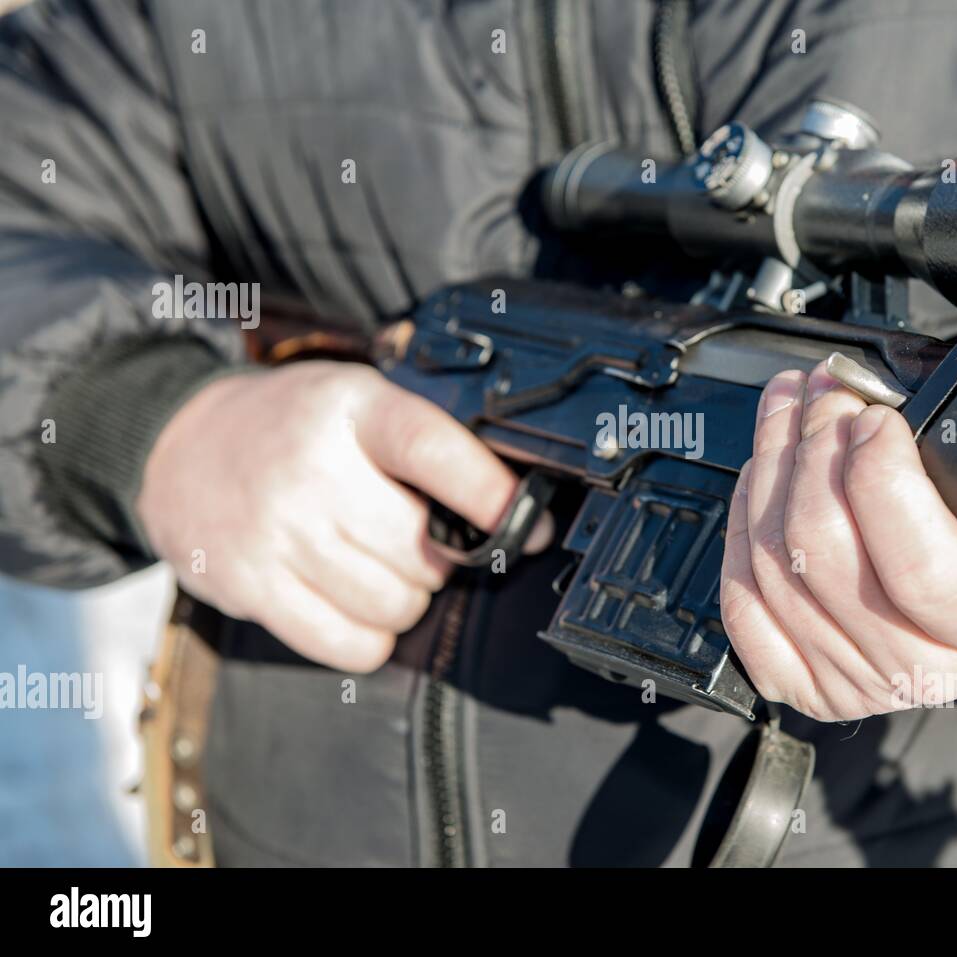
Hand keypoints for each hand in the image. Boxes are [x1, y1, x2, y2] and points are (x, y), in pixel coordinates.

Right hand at [136, 361, 549, 671]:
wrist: (177, 445)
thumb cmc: (292, 428)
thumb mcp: (357, 400)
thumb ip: (427, 439)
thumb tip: (518, 507)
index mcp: (352, 410)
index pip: (435, 452)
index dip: (492, 496)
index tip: (533, 526)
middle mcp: (312, 468)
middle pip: (423, 551)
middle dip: (438, 558)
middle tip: (415, 540)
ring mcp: (276, 531)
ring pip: (394, 604)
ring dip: (404, 598)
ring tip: (377, 566)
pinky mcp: (250, 586)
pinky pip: (348, 646)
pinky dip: (368, 637)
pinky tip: (353, 604)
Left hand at [719, 331, 956, 721]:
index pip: (918, 561)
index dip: (879, 472)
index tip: (875, 410)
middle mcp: (927, 668)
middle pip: (826, 550)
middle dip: (812, 445)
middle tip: (823, 389)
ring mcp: (858, 680)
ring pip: (774, 563)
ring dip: (768, 464)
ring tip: (787, 406)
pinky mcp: (805, 679)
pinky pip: (743, 607)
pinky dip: (740, 528)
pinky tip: (759, 478)